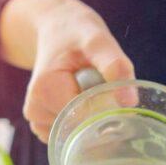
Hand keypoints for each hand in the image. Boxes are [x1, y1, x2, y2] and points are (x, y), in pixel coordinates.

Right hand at [0, 0, 133, 140]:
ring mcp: (37, 121)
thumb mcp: (98, 41)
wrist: (57, 29)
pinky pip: (72, 135)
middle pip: (81, 130)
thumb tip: (130, 101)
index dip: (105, 109)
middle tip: (98, 83)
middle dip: (98, 114)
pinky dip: (82, 120)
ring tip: (85, 86)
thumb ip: (114, 67)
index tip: (108, 87)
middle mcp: (35, 110)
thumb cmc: (77, 33)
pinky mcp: (43, 125)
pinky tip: (79, 98)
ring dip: (91, 116)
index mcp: (44, 92)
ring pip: (78, 135)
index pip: (85, 120)